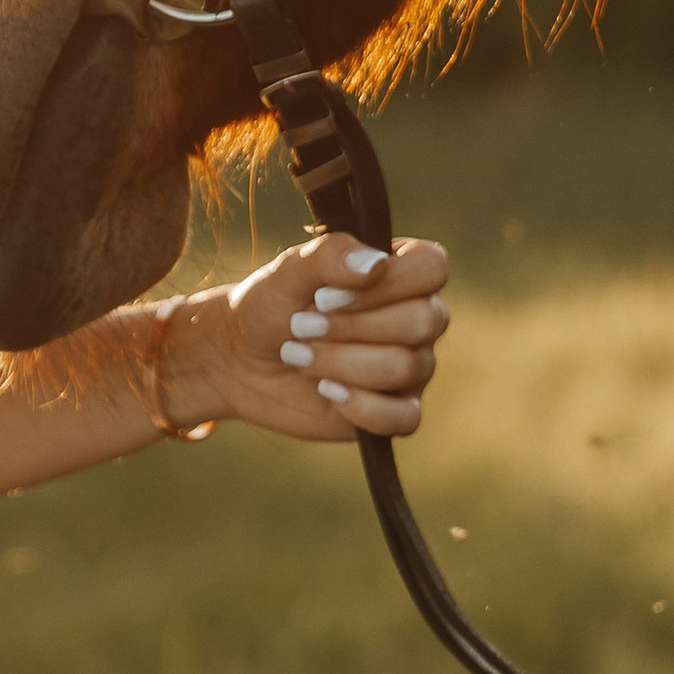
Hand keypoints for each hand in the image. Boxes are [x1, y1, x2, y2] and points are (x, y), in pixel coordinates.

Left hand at [162, 233, 448, 442]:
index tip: (327, 295)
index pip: (431, 267)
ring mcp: (412, 366)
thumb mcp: (287, 271)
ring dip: (341, 362)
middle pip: (423, 321)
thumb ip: (329, 256)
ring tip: (298, 355)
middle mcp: (419, 317)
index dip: (386, 283)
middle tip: (300, 326)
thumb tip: (376, 264)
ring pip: (406, 367)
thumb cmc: (271, 307)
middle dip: (351, 327)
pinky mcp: (396, 410)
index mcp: (402, 272)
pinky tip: (327, 392)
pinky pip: (406, 418)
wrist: (242, 360)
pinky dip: (361, 407)